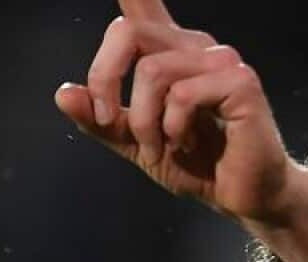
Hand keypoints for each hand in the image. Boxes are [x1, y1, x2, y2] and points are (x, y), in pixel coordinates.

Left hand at [54, 0, 292, 226]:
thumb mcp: (136, 144)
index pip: (143, 3)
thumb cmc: (199, 165)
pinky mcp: (240, 82)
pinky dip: (175, 128)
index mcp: (168, 52)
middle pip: (128, 33)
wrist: (243, 196)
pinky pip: (183, 94)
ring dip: (144, 121)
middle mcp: (194, 46)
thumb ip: (102, 120)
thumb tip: (64, 94)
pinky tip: (188, 144)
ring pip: (153, 71)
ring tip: (160, 148)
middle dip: (105, 80)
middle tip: (107, 120)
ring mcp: (221, 60)